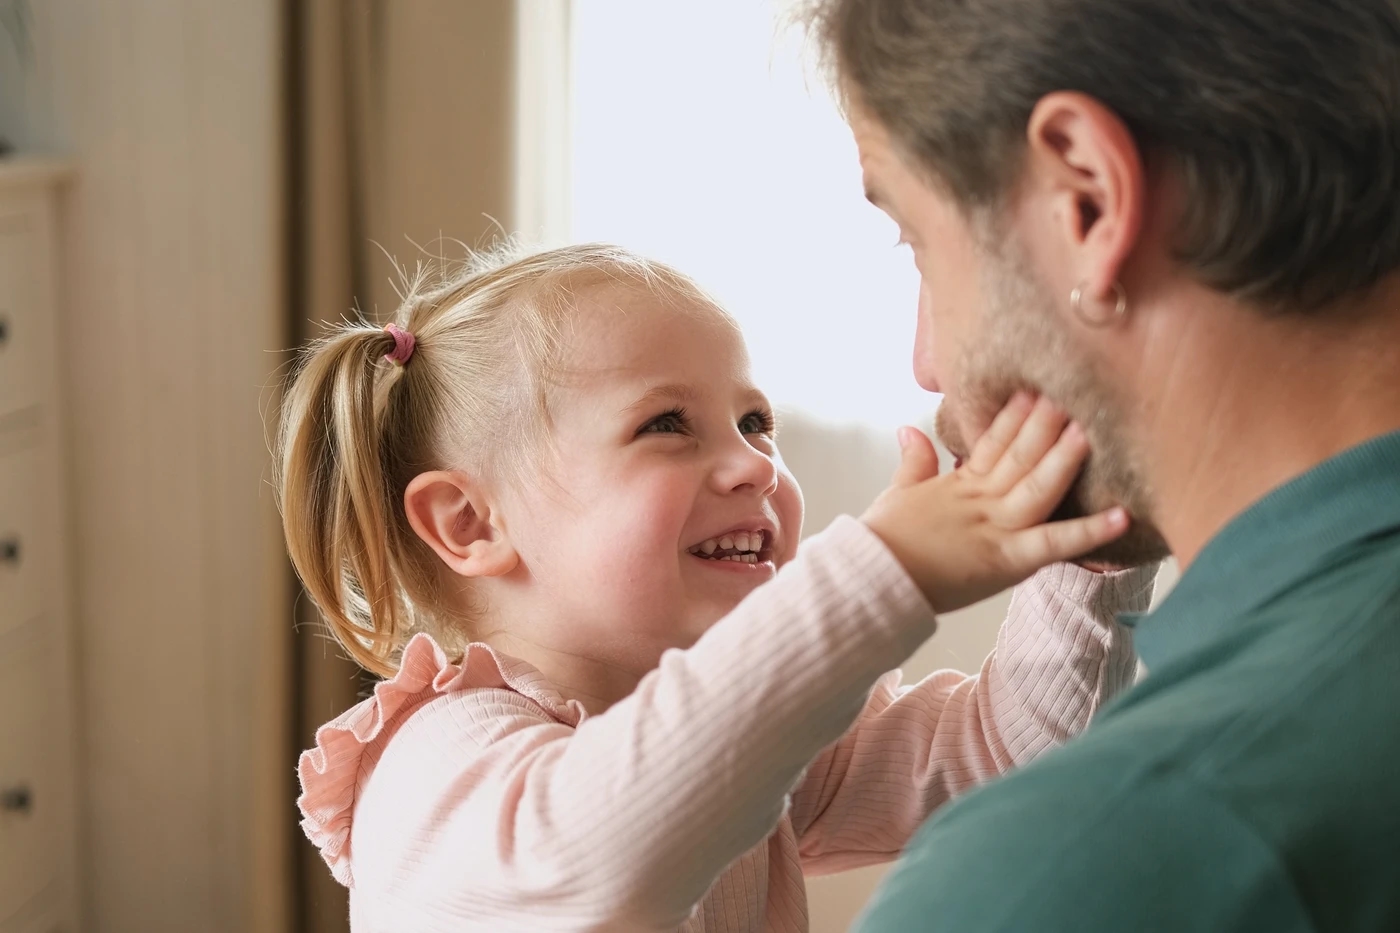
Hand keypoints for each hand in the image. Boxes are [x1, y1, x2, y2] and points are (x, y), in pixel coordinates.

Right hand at [861, 393, 1128, 613]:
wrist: (870, 578)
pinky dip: (1088, 532)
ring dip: (1065, 458)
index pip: (994, 441)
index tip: (1038, 387)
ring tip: (1091, 431)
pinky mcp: (1006, 560)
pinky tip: (1121, 517)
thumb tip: (910, 430)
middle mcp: (982, 500)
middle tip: (1074, 390)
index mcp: (959, 484)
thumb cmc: (882, 542)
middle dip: (1047, 423)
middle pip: (1020, 454)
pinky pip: (1053, 544)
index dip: (1018, 414)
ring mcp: (996, 528)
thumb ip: (913, 461)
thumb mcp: (896, 494)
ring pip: (1038, 486)